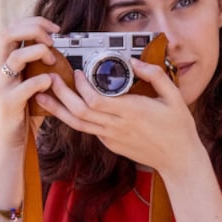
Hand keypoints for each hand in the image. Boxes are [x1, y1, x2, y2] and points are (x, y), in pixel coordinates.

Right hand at [0, 16, 61, 148]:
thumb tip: (58, 47)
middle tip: (53, 40)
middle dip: (33, 29)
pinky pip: (26, 85)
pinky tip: (51, 83)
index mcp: (3, 61)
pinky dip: (42, 80)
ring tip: (52, 61)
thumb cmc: (26, 109)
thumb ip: (37, 65)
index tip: (54, 28)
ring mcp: (1, 85)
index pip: (11, 28)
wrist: (13, 139)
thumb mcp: (29, 81)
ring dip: (39, 52)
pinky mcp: (9, 102)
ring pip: (15, 56)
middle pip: (7, 34)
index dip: (33, 22)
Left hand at [34, 58, 201, 172]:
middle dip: (61, 94)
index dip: (81, 86)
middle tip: (51, 78)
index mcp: (132, 112)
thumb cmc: (179, 128)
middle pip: (79, 112)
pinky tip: (65, 107)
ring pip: (77, 124)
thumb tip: (135, 61)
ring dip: (58, 109)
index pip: (95, 101)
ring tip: (42, 95)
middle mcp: (118, 126)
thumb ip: (155, 75)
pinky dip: (73, 118)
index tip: (78, 71)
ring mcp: (112, 138)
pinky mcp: (110, 144)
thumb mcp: (174, 97)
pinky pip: (88, 129)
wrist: (179, 159)